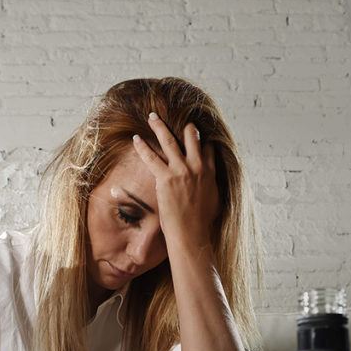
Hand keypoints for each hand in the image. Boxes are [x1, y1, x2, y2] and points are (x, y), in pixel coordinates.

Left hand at [131, 113, 220, 253]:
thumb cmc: (202, 223)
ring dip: (159, 126)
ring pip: (169, 140)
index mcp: (210, 172)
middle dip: (184, 125)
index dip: (201, 139)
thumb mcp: (214, 201)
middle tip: (176, 118)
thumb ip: (211, 186)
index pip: (207, 147)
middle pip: (191, 136)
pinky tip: (135, 138)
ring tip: (152, 117)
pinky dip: (142, 146)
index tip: (195, 134)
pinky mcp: (166, 178)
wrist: (192, 234)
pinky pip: (151, 157)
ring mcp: (181, 170)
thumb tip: (210, 185)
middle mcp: (197, 166)